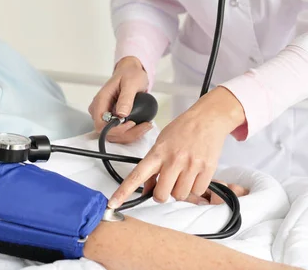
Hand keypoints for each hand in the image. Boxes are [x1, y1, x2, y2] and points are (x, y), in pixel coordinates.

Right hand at [88, 56, 150, 142]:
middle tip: (144, 125)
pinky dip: (131, 132)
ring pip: (114, 135)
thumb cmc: (130, 74)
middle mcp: (100, 110)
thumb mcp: (131, 83)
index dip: (115, 129)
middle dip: (126, 133)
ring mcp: (105, 115)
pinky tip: (142, 125)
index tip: (132, 123)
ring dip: (130, 134)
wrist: (131, 71)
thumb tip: (121, 114)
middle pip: (107, 132)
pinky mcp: (112, 118)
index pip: (100, 124)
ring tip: (145, 125)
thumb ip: (126, 99)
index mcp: (101, 101)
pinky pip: (119, 132)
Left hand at [109, 86, 245, 208]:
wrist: (207, 118)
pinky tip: (194, 175)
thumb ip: (153, 165)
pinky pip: (197, 191)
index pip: (136, 175)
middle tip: (166, 185)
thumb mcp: (161, 143)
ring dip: (179, 191)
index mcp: (157, 152)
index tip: (113, 203)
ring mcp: (191, 165)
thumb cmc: (182, 129)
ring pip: (180, 196)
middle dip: (162, 194)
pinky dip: (195, 188)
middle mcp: (173, 160)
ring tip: (182, 176)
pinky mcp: (207, 169)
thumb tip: (147, 188)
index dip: (123, 191)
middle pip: (161, 194)